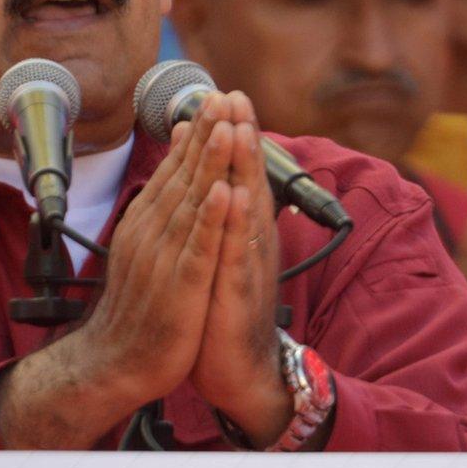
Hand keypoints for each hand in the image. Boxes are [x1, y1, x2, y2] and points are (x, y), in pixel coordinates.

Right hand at [0, 101, 235, 447]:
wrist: (117, 363)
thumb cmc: (140, 309)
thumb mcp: (148, 251)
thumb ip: (162, 211)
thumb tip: (174, 176)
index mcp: (148, 224)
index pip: (174, 170)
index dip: (196, 133)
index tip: (212, 98)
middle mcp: (153, 233)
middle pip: (183, 176)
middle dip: (205, 135)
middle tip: (221, 96)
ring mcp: (165, 258)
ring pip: (191, 203)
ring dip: (209, 164)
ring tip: (226, 127)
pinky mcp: (180, 287)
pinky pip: (198, 248)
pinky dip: (210, 220)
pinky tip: (224, 194)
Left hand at [189, 90, 293, 443]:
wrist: (239, 373)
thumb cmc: (224, 315)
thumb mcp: (221, 258)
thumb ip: (221, 219)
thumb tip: (215, 177)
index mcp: (243, 233)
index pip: (239, 175)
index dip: (234, 135)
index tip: (225, 94)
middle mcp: (251, 243)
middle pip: (248, 180)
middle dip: (241, 136)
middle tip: (235, 94)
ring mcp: (247, 266)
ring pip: (247, 208)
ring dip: (244, 167)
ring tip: (240, 128)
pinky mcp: (238, 292)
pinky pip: (238, 252)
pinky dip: (236, 223)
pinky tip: (234, 196)